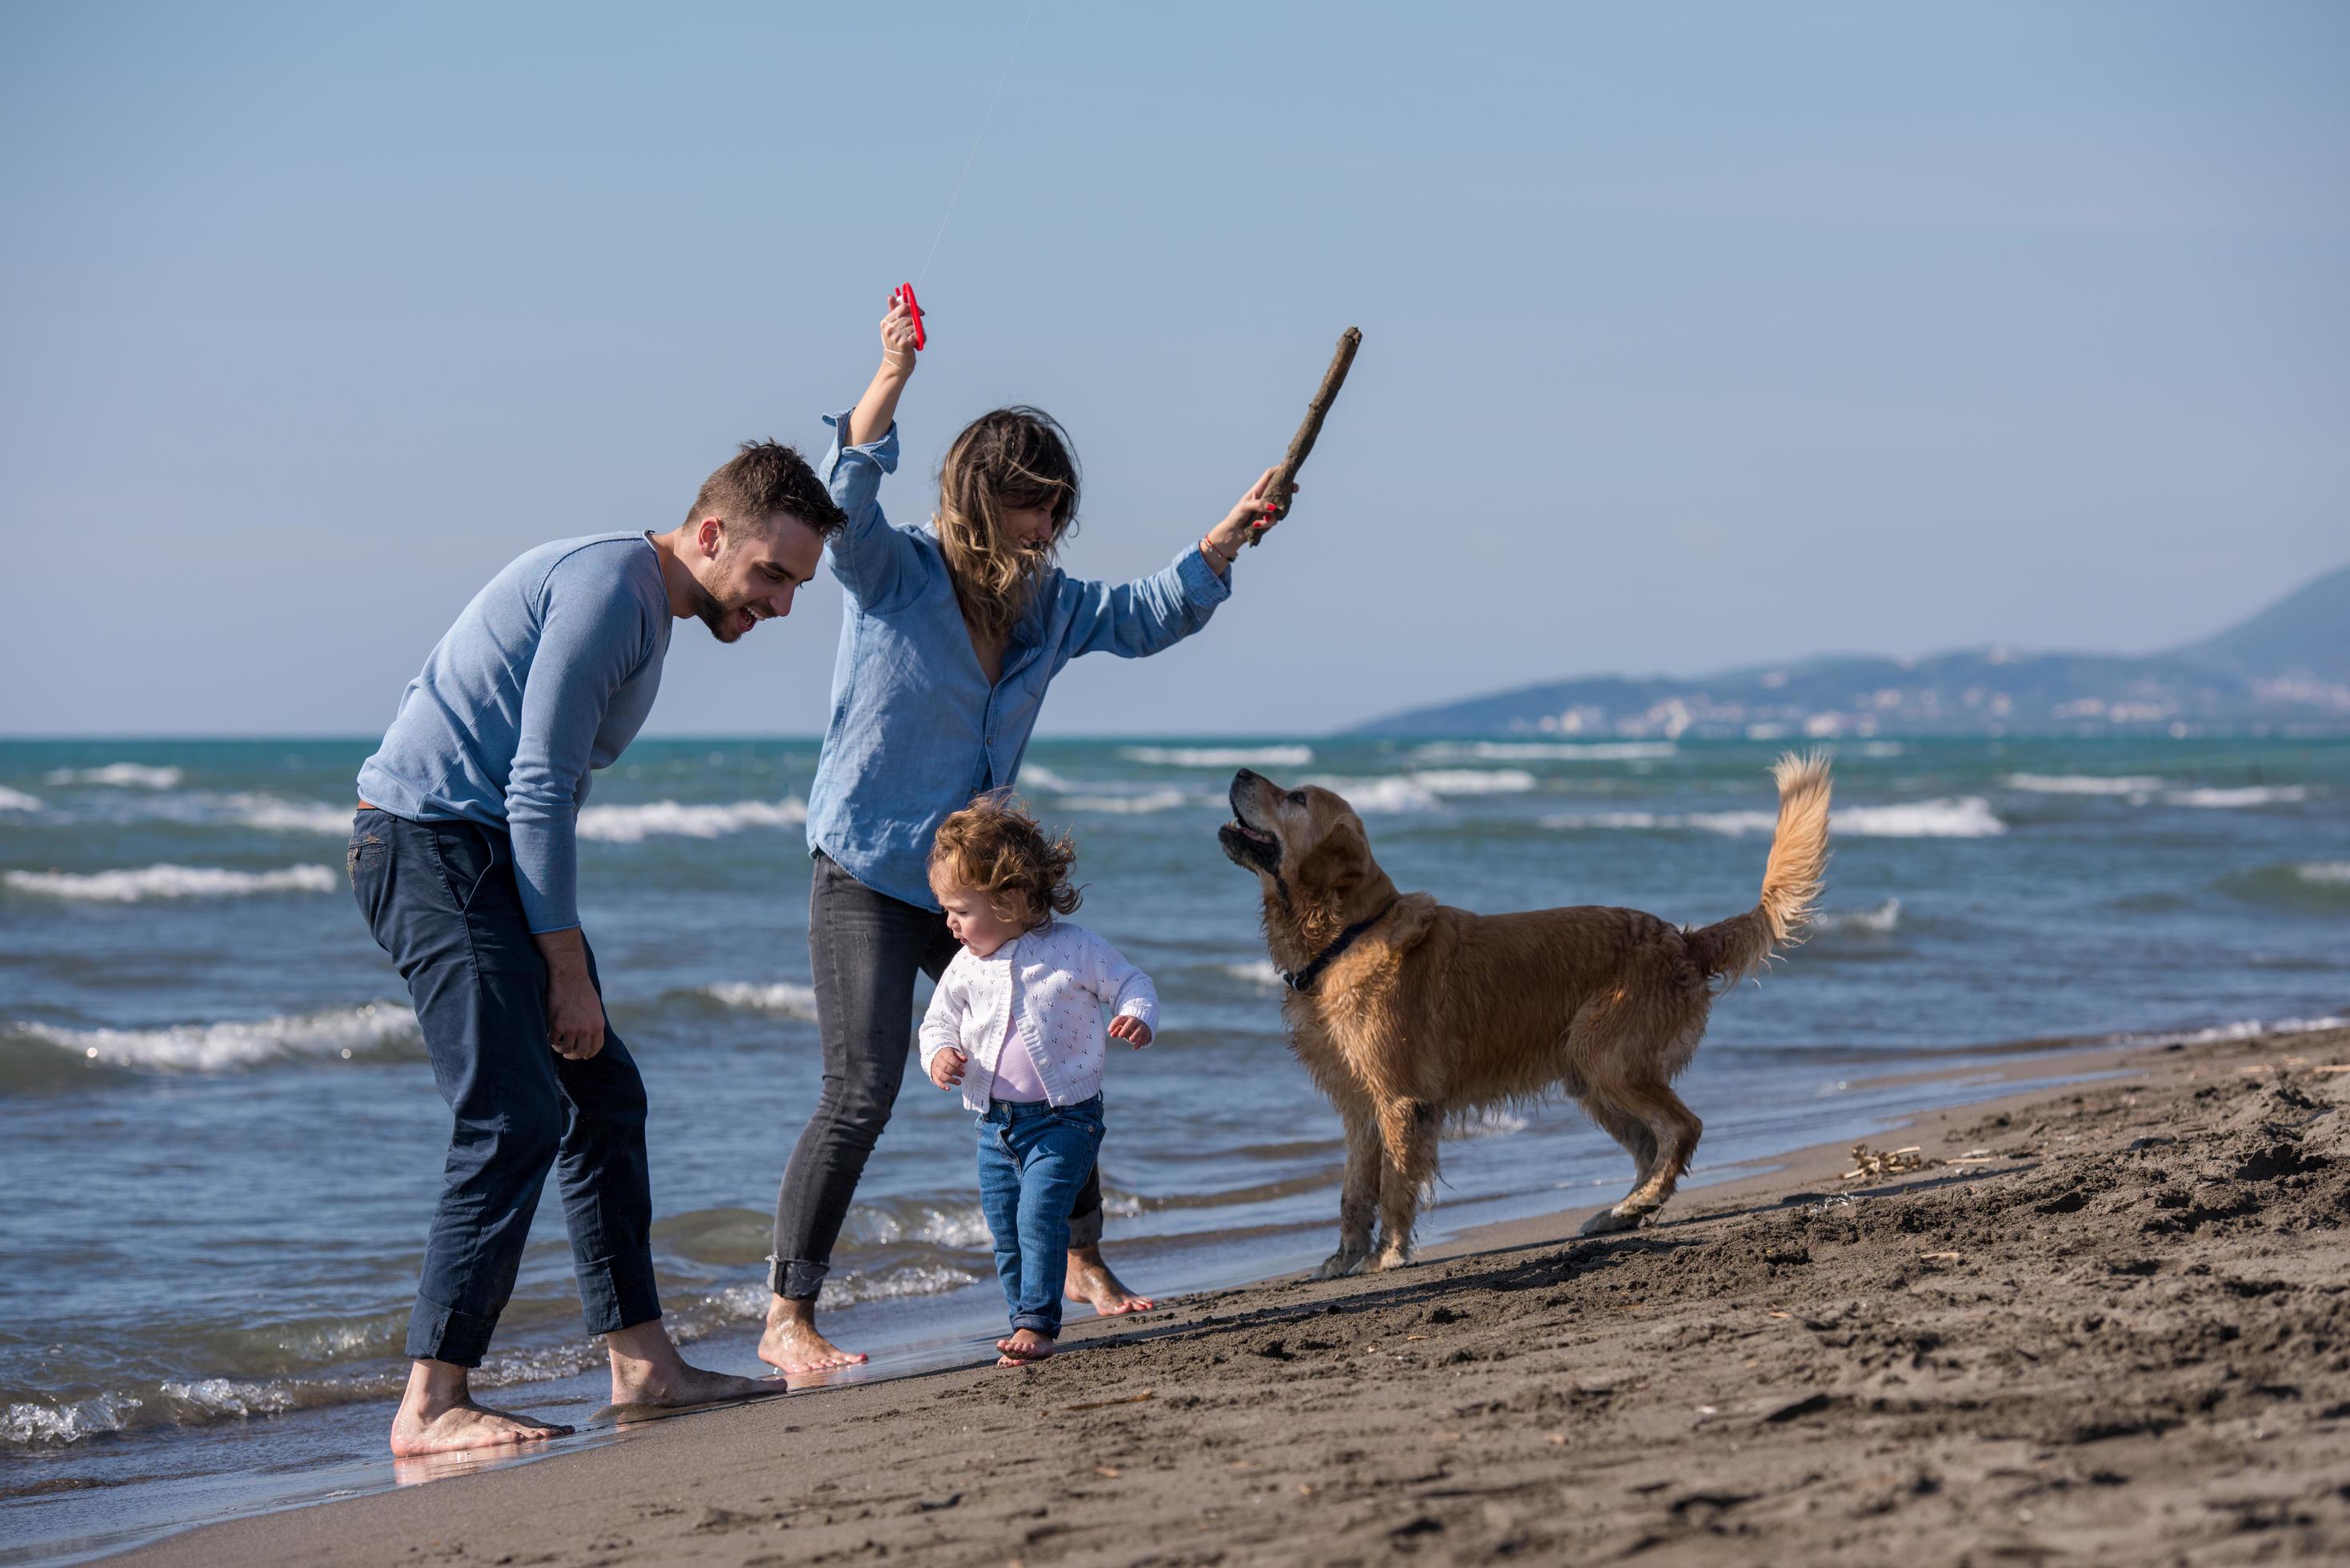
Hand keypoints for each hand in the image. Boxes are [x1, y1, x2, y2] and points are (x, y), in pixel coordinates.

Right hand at [533, 929, 606, 1060]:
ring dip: (560, 1048)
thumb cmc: (581, 989)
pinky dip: (549, 1040)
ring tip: (557, 1044)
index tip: (582, 1054)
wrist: (569, 976)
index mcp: (598, 1025)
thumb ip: (593, 1022)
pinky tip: (549, 1035)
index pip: (596, 1047)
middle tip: (567, 1053)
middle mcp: (587, 1029)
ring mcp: (572, 1029)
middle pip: (581, 1052)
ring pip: (565, 1049)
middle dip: (573, 1055)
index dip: (588, 1053)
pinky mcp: (557, 1025)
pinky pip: (552, 1041)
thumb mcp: (594, 1007)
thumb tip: (589, 1035)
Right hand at [878, 291, 919, 375]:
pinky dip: (920, 339)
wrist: (896, 364)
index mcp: (886, 322)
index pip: (902, 307)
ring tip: (915, 339)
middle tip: (916, 330)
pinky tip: (916, 344)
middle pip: (910, 317)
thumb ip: (893, 311)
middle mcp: (889, 328)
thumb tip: (891, 296)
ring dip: (919, 332)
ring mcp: (895, 336)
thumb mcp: (893, 327)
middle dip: (917, 322)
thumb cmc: (896, 344)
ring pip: (915, 326)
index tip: (920, 312)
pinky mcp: (904, 344)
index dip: (913, 308)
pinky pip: (918, 335)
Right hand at [929, 1048, 967, 1088]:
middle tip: (963, 1074)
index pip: (949, 1058)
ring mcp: (935, 1069)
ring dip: (951, 1080)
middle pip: (945, 1067)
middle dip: (955, 1072)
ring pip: (941, 1075)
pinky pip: (937, 1081)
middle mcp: (938, 1061)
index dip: (957, 1063)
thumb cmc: (948, 1055)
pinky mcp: (934, 1075)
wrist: (936, 1056)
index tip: (963, 1067)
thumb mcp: (954, 1052)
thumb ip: (960, 1056)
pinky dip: (942, 1086)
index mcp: (944, 1053)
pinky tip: (948, 1089)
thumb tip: (965, 1060)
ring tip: (959, 1082)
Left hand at [1107, 1015, 1152, 1048]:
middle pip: (1131, 1022)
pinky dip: (1140, 1042)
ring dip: (1135, 1034)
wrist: (1142, 1022)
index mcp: (1127, 1018)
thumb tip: (1111, 1034)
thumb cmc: (1128, 1025)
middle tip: (1120, 1035)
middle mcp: (1135, 1021)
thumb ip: (1116, 1030)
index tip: (1109, 1030)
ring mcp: (1142, 1026)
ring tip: (1130, 1040)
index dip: (1114, 1024)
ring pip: (1140, 1029)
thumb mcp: (1122, 1026)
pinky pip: (1145, 1037)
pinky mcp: (1147, 1032)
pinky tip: (1135, 1047)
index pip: (1120, 1019)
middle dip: (1126, 1028)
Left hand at [1203, 467, 1292, 564]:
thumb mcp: (1245, 507)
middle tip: (1295, 489)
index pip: (1270, 475)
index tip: (1288, 469)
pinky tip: (1256, 525)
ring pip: (1281, 506)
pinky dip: (1266, 523)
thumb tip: (1272, 507)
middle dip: (1289, 487)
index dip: (1279, 470)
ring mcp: (1269, 508)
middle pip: (1281, 488)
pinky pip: (1275, 519)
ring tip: (1263, 518)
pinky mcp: (1270, 519)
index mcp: (1258, 489)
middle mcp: (1265, 497)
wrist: (1234, 533)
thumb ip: (1259, 504)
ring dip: (1274, 513)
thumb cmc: (1237, 516)